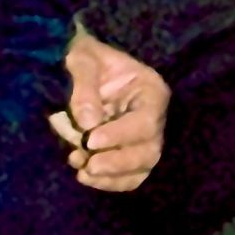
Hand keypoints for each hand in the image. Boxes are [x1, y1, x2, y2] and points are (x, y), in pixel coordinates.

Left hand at [56, 27, 167, 190]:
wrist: (81, 61)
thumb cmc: (85, 54)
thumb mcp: (82, 58)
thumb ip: (85, 87)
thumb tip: (87, 124)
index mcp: (151, 90)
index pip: (145, 122)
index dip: (119, 136)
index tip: (90, 140)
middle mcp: (154, 117)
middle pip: (148, 151)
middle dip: (117, 162)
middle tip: (87, 164)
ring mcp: (144, 137)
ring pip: (140, 168)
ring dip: (112, 176)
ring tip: (82, 172)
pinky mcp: (131, 150)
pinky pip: (129, 176)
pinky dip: (110, 181)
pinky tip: (85, 177)